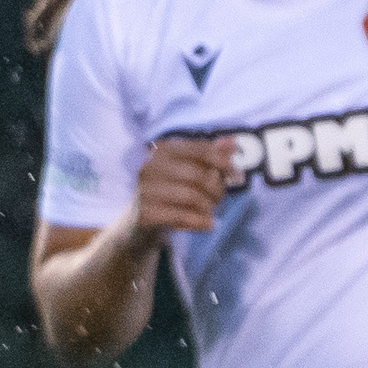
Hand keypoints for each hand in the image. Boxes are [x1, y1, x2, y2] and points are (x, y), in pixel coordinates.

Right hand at [122, 134, 240, 237]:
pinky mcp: (144, 212)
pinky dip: (200, 221)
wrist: (132, 214)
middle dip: (216, 187)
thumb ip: (207, 154)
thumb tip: (232, 144)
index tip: (235, 172)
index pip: (198, 150)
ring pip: (190, 196)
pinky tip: (207, 223)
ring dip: (209, 205)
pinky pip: (180, 216)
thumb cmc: (165, 186)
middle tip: (221, 196)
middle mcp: (150, 166)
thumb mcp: (183, 166)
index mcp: (162, 149)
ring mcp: (144, 189)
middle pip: (196, 174)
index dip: (221, 161)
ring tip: (211, 209)